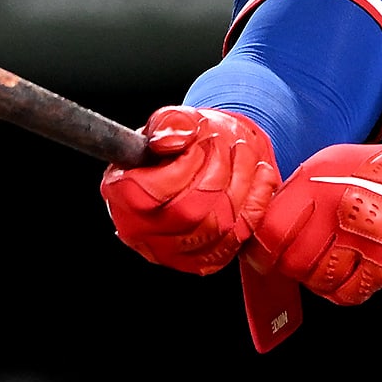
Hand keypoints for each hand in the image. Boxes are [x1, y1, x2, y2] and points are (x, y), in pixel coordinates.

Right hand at [99, 107, 278, 274]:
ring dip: (241, 183)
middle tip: (224, 145)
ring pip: (216, 228)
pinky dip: (255, 204)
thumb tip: (170, 141)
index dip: (180, 169)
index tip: (195, 147)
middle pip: (188, 213)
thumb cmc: (185, 142)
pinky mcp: (200, 261)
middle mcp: (139, 230)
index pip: (146, 193)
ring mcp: (169, 252)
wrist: (209, 160)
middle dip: (217, 173)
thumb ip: (170, 123)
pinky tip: (260, 176)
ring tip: (243, 154)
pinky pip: (235, 241)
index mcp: (121, 193)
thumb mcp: (174, 120)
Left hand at [251, 110, 381, 305]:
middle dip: (292, 265)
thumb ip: (299, 193)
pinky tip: (351, 270)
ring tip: (332, 260)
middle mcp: (339, 210)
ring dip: (319, 277)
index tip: (264, 255)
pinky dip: (344, 288)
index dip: (262, 249)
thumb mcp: (333, 164)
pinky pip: (348, 292)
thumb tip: (268, 226)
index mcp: (320, 182)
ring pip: (318, 280)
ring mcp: (363, 238)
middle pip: (292, 261)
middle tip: (303, 258)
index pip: (271, 231)